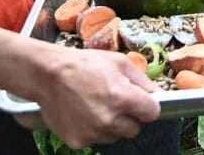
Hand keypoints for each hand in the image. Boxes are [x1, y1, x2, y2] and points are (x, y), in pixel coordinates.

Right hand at [24, 46, 159, 148]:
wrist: (48, 75)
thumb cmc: (85, 64)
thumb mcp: (119, 62)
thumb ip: (142, 80)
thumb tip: (155, 94)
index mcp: (122, 98)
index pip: (152, 113)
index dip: (148, 106)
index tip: (142, 102)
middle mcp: (108, 119)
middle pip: (135, 128)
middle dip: (131, 117)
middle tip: (117, 102)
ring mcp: (92, 132)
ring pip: (115, 136)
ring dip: (112, 125)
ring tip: (98, 105)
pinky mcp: (77, 141)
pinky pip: (96, 140)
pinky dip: (94, 130)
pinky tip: (85, 113)